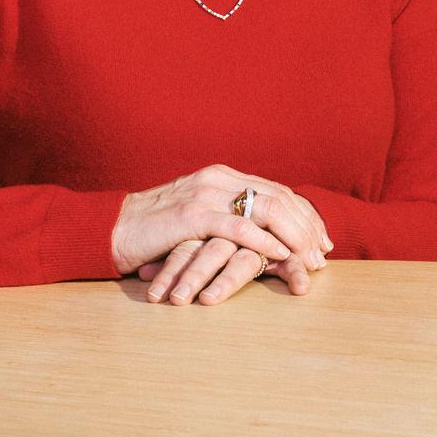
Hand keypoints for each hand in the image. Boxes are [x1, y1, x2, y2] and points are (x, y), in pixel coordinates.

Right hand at [110, 164, 332, 295]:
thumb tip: (266, 238)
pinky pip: (237, 226)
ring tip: (308, 260)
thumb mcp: (199, 217)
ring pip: (265, 208)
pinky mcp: (192, 215)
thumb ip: (228, 217)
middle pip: (279, 199)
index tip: (323, 240)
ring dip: (293, 236)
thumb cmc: (157, 231)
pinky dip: (263, 241)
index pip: (278, 192)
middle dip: (307, 228)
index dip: (305, 216)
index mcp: (224, 177)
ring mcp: (206, 194)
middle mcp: (220, 179)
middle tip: (323, 255)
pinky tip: (278, 255)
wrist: (114, 228)